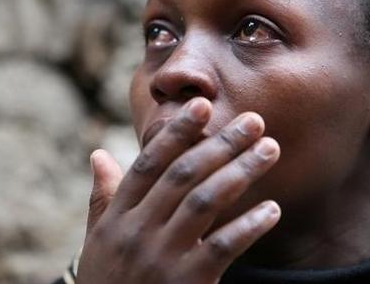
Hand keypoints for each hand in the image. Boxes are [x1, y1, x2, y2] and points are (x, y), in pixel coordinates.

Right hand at [76, 97, 280, 283]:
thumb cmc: (107, 283)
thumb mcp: (98, 241)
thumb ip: (102, 197)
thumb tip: (99, 154)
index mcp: (117, 217)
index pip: (150, 163)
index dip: (177, 132)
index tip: (203, 104)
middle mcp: (137, 231)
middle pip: (184, 175)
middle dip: (221, 143)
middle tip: (254, 120)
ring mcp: (161, 258)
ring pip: (206, 202)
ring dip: (242, 171)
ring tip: (269, 150)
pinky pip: (223, 248)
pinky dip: (249, 226)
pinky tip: (272, 209)